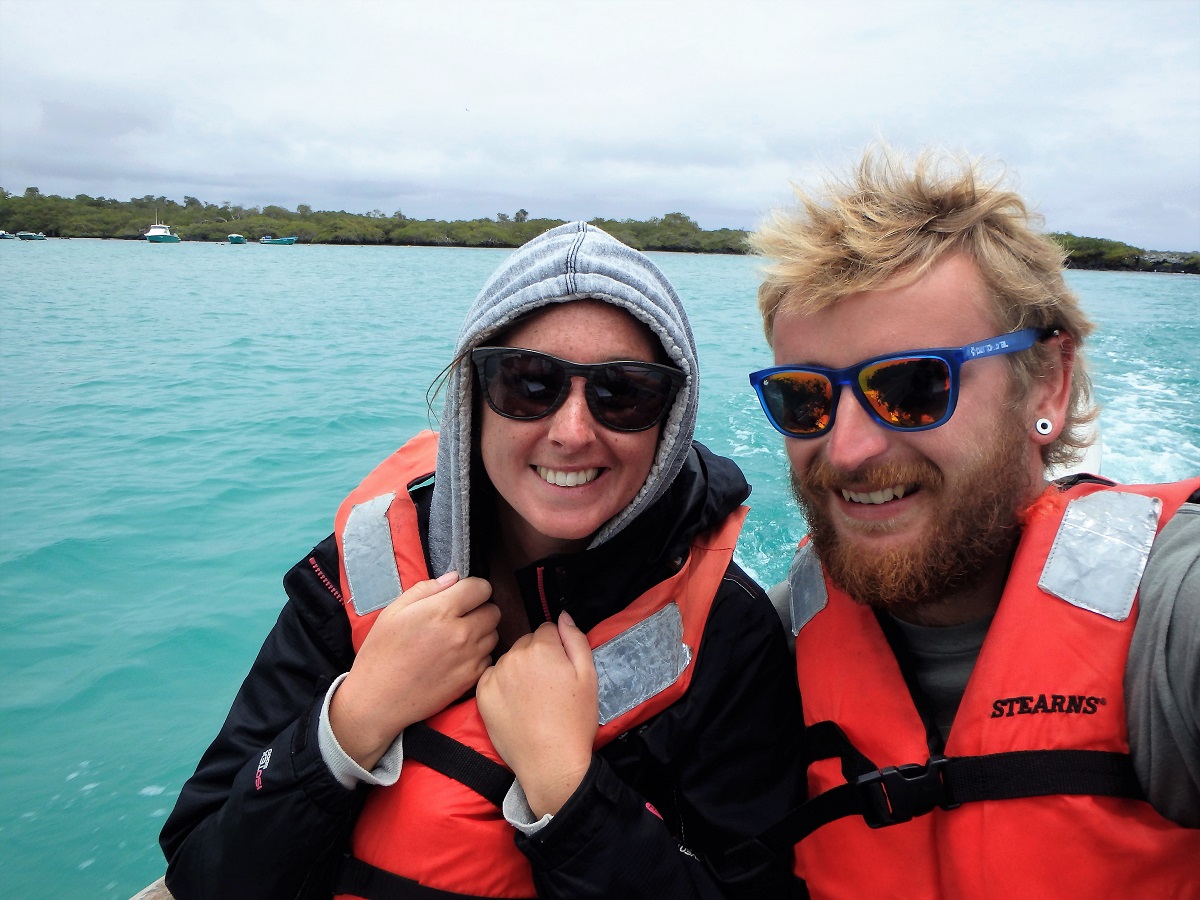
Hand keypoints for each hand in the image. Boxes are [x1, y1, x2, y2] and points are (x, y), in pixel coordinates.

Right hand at [330, 572, 498, 769]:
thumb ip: (426, 589)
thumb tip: (454, 578)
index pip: (482, 588)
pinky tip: (459, 658)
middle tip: (462, 617)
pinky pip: (489, 658)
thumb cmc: (380, 653)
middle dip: (480, 609)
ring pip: (493, 634)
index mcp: (441, 611)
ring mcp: (469, 657)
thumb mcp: (394, 611)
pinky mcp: (471, 679)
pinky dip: (479, 655)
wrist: (378, 700)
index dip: (473, 588)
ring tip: (459, 638)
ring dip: (482, 632)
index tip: (463, 595)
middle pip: (493, 611)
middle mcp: (461, 633)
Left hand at [477, 612, 598, 816]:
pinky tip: (515, 704)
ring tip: (532, 698)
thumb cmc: (575, 720)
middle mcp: (514, 655)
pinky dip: (501, 685)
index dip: (556, 648)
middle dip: (536, 656)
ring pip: (509, 659)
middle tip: (547, 686)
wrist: (550, 762)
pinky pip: (492, 677)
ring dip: (518, 670)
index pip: (546, 630)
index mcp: (542, 647)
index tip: (560, 669)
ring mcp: (495, 675)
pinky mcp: (482, 694)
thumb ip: (575, 639)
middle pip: (526, 643)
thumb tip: (562, 615)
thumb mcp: (588, 676)